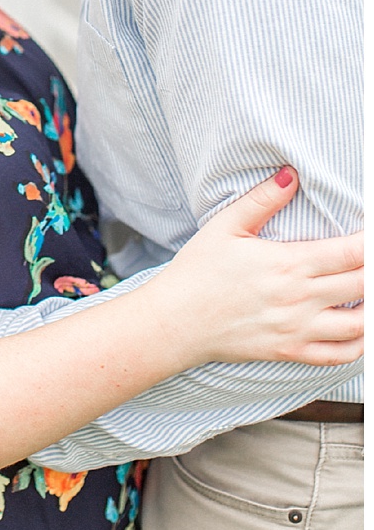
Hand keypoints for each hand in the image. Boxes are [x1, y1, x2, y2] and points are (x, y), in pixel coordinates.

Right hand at [156, 168, 362, 367]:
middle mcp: (300, 298)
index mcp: (287, 263)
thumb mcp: (223, 227)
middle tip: (372, 260)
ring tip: (369, 289)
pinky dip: (361, 343)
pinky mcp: (292, 351)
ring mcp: (298, 328)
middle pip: (364, 284)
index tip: (373, 234)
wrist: (174, 321)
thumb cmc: (196, 272)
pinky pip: (341, 354)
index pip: (351, 252)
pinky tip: (361, 327)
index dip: (371, 243)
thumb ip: (261, 201)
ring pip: (362, 323)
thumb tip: (291, 175)